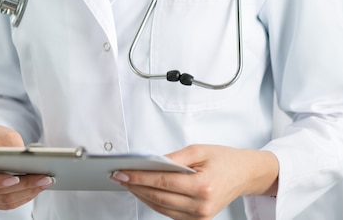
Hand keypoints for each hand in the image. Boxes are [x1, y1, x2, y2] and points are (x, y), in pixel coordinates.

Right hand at [0, 126, 54, 210]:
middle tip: (45, 178)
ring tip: (46, 182)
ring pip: (4, 200)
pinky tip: (38, 188)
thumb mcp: (4, 136)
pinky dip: (24, 197)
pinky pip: (7, 204)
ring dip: (28, 193)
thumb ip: (12, 148)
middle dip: (23, 186)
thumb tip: (28, 161)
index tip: (15, 178)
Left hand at [110, 144, 277, 218]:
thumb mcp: (198, 150)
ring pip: (162, 208)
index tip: (123, 172)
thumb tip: (151, 162)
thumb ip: (174, 157)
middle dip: (136, 186)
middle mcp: (201, 206)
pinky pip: (170, 213)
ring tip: (128, 183)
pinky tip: (145, 191)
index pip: (162, 182)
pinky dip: (156, 202)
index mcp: (202, 186)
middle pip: (159, 197)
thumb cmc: (224, 159)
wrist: (245, 174)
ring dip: (142, 195)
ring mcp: (200, 217)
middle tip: (119, 176)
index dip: (139, 177)